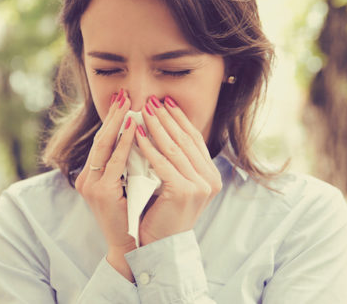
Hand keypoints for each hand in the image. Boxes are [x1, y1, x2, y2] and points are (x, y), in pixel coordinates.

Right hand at [75, 90, 136, 279]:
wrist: (129, 246)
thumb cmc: (132, 214)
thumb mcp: (125, 184)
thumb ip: (127, 163)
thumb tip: (140, 137)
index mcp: (92, 175)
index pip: (102, 141)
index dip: (111, 120)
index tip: (122, 101)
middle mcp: (87, 178)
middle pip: (100, 138)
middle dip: (112, 115)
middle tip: (123, 94)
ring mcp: (91, 185)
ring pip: (103, 146)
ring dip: (115, 123)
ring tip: (125, 103)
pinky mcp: (100, 192)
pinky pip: (114, 163)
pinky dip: (123, 144)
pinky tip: (132, 128)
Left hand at [137, 95, 221, 245]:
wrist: (160, 245)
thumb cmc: (163, 212)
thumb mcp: (176, 182)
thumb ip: (178, 160)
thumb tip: (165, 127)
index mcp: (210, 174)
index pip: (194, 139)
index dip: (179, 118)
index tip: (166, 102)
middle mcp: (210, 178)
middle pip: (185, 139)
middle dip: (167, 117)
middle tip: (152, 100)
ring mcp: (199, 186)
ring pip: (174, 147)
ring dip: (157, 126)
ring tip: (144, 110)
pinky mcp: (183, 191)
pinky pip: (162, 163)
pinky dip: (148, 147)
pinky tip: (136, 134)